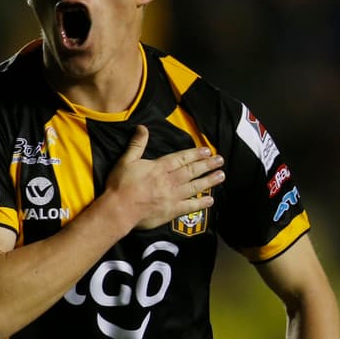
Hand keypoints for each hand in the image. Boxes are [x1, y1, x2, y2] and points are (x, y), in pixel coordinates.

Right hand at [105, 126, 223, 229]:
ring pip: (194, 187)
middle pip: (191, 171)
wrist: (118, 209)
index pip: (181, 158)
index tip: (207, 151)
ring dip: (209, 181)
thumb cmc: (120, 185)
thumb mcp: (126, 160)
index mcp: (159, 168)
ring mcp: (172, 196)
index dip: (195, 154)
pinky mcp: (171, 211)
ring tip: (221, 176)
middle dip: (207, 165)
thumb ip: (137, 144)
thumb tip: (142, 128)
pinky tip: (210, 200)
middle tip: (220, 161)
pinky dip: (200, 203)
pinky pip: (189, 206)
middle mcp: (169, 181)